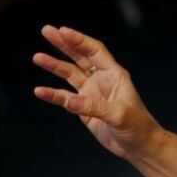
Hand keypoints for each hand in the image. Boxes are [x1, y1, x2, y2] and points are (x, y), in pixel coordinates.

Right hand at [32, 26, 176, 176]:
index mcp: (114, 75)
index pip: (94, 51)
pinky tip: (40, 91)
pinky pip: (65, 98)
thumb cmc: (138, 126)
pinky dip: (53, 95)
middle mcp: (101, 80)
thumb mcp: (118, 114)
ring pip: (69, 75)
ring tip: (37, 57)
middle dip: (63, 44)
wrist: (139, 146)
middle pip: (79, 56)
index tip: (62, 30)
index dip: (78, 40)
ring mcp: (91, 93)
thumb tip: (69, 101)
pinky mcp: (84, 109)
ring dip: (54, 66)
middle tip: (46, 31)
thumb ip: (92, 107)